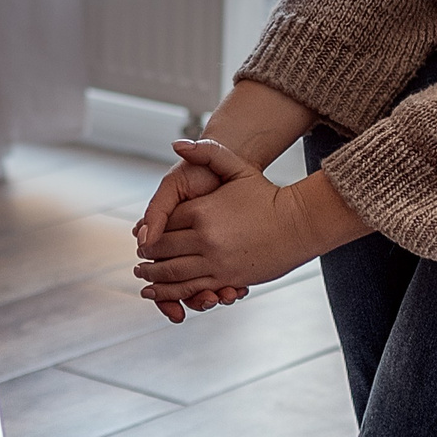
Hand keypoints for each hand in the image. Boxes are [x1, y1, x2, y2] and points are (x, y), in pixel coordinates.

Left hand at [134, 140, 370, 308]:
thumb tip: (177, 143)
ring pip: (172, 274)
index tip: (141, 238)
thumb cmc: (267, 194)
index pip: (162, 225)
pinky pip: (192, 289)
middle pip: (162, 250)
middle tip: (138, 262)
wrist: (299, 223)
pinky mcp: (227, 278)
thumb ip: (207, 153)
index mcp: (201, 212)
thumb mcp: (237, 168)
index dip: (149, 232)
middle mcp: (204, 238)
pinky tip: (160, 293)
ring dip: (153, 278)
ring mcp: (215, 261)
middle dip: (147, 257)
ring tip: (143, 279)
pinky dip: (172, 294)